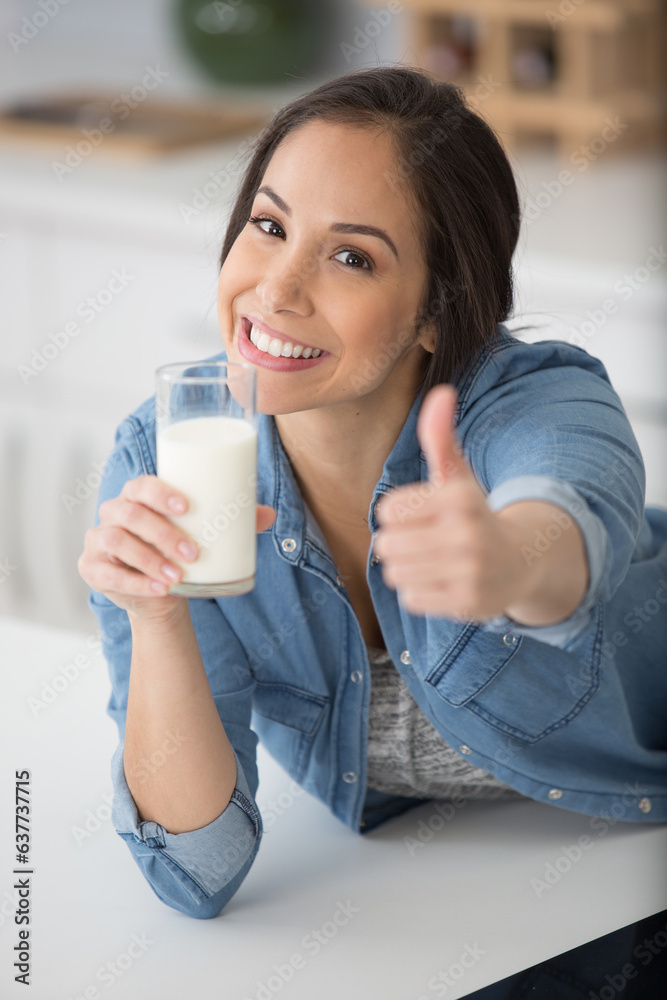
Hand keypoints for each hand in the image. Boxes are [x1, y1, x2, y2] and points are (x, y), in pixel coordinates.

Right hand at [78, 475, 276, 621]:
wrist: (161, 592)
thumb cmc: (181, 551)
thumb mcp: (204, 535)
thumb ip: (235, 523)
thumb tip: (269, 515)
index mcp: (136, 496)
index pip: (141, 485)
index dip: (160, 492)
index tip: (186, 506)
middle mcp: (113, 513)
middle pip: (130, 514)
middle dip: (162, 533)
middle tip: (192, 553)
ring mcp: (98, 540)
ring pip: (116, 541)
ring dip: (148, 559)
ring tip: (177, 576)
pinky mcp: (92, 568)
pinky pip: (107, 574)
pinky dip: (134, 583)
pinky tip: (158, 590)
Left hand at [374, 385, 528, 620]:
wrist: (523, 561)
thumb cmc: (476, 514)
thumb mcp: (458, 476)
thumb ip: (440, 437)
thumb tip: (441, 393)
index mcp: (459, 498)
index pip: (386, 511)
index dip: (399, 514)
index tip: (423, 515)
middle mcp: (467, 536)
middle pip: (386, 545)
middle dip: (399, 543)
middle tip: (425, 541)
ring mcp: (469, 573)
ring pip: (396, 574)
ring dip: (407, 569)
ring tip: (434, 561)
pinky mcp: (467, 603)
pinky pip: (411, 598)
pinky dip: (420, 592)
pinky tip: (444, 581)